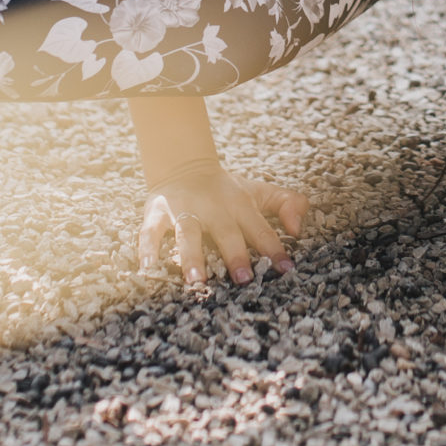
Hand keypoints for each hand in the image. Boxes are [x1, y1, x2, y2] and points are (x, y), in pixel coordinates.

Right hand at [136, 160, 306, 285]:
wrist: (184, 165)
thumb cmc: (227, 190)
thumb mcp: (259, 192)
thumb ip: (287, 204)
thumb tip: (298, 229)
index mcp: (240, 205)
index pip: (260, 228)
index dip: (273, 248)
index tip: (286, 269)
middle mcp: (212, 208)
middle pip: (225, 232)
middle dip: (235, 254)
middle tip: (244, 279)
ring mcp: (183, 210)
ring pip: (187, 234)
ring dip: (192, 256)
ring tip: (197, 280)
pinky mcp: (156, 213)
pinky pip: (150, 232)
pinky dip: (148, 249)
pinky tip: (149, 268)